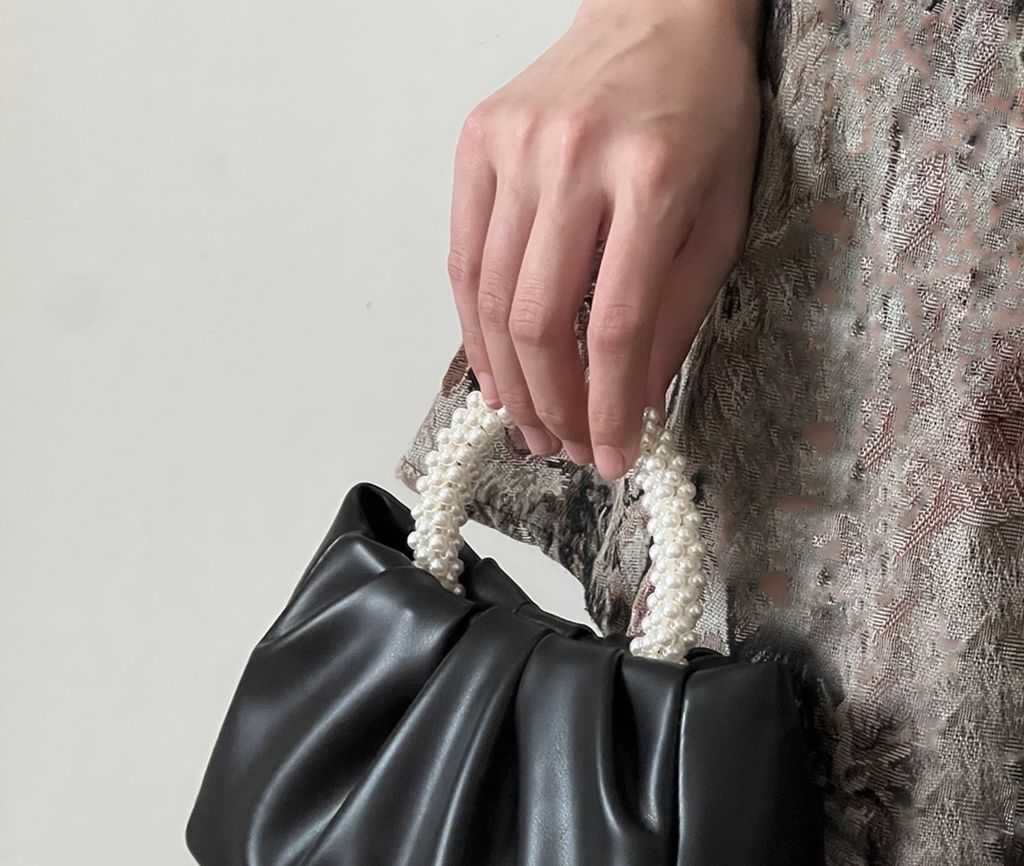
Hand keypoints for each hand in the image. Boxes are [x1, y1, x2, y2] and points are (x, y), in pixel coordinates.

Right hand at [447, 0, 762, 478]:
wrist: (657, 11)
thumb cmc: (702, 113)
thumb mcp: (722, 217)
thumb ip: (677, 314)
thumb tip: (632, 405)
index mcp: (653, 176)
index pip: (615, 327)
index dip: (608, 409)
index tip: (612, 456)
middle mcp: (575, 158)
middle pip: (540, 321)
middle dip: (551, 406)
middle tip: (563, 447)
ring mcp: (517, 146)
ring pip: (491, 299)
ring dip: (508, 381)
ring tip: (530, 424)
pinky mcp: (479, 140)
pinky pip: (462, 258)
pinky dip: (474, 328)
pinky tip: (495, 372)